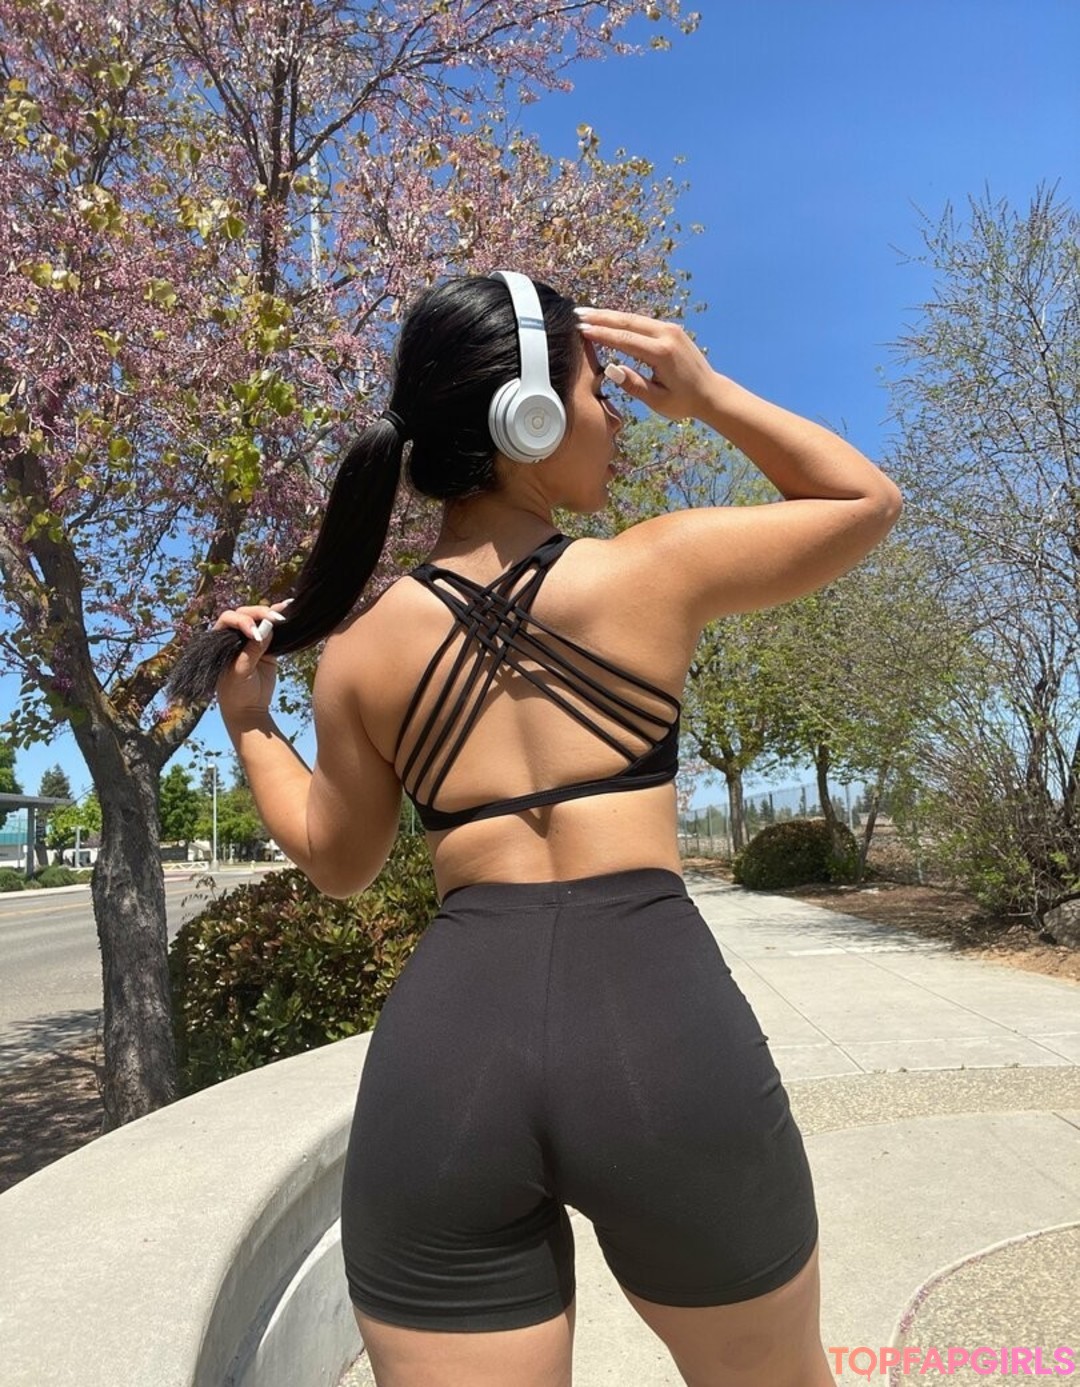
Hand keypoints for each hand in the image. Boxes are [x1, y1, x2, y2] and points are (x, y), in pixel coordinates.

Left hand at [212, 600, 292, 720]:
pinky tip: (289, 608)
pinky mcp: (267, 645)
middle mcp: (235, 635)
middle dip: (260, 613)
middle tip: (276, 620)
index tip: (255, 633)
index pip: (230, 619)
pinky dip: (280, 620)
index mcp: (221, 640)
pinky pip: (273, 629)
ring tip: (286, 611)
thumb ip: (252, 650)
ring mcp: (251, 639)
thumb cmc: (236, 692)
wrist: (248, 709)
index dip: (243, 621)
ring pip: (260, 618)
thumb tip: (268, 627)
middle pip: (246, 614)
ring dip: (271, 612)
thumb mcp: (241, 672)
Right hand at [576, 308, 717, 421]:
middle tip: (576, 314)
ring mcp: (669, 329)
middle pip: (627, 321)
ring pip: (633, 318)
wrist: (710, 392)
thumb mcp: (658, 401)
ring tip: (586, 314)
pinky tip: (608, 319)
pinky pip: (641, 321)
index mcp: (662, 353)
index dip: (601, 334)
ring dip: (609, 315)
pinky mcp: (670, 330)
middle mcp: (666, 335)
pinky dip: (622, 320)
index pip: (625, 339)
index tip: (581, 330)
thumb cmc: (684, 401)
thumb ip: (634, 385)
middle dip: (600, 317)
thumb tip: (611, 369)